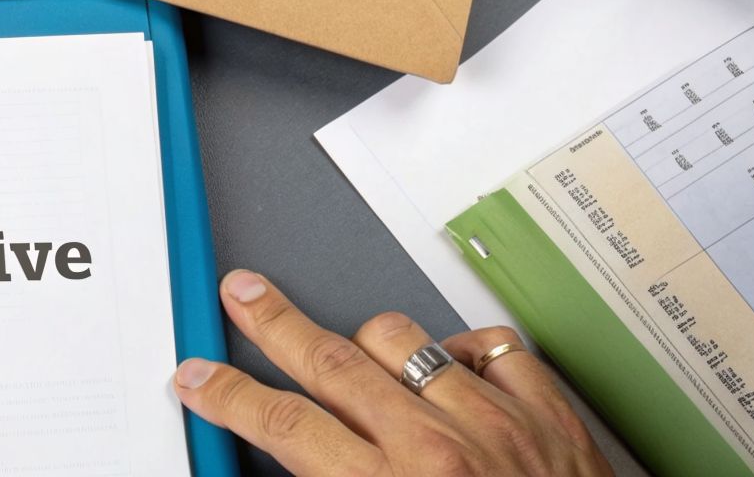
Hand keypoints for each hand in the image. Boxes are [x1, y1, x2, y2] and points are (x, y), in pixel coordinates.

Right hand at [173, 270, 610, 475]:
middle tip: (246, 293)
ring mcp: (498, 424)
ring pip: (404, 340)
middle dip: (274, 322)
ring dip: (369, 343)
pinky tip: (449, 366)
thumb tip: (285, 472)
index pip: (283, 425)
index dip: (230, 396)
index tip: (200, 379)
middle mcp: (439, 449)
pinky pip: (492, 348)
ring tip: (357, 353)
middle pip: (330, 360)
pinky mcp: (552, 416)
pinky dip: (463, 351)